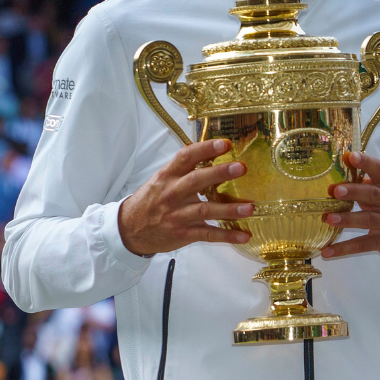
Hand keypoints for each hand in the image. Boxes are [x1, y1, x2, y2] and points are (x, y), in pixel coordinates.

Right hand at [118, 139, 252, 255]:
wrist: (129, 229)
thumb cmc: (151, 200)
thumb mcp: (162, 179)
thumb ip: (184, 168)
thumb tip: (213, 152)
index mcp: (168, 176)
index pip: (186, 157)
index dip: (205, 149)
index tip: (225, 144)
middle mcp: (172, 193)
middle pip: (197, 181)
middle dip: (220, 173)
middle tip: (241, 168)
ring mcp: (178, 215)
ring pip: (205, 210)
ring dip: (228, 210)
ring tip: (249, 208)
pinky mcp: (183, 234)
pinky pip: (208, 234)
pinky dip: (227, 235)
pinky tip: (243, 235)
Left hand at [321, 152, 379, 263]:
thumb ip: (364, 185)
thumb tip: (334, 183)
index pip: (378, 169)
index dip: (365, 163)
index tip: (350, 157)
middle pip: (373, 194)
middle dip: (353, 191)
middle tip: (335, 190)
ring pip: (368, 219)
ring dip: (347, 219)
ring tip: (328, 218)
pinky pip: (363, 245)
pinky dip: (344, 249)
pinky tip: (327, 251)